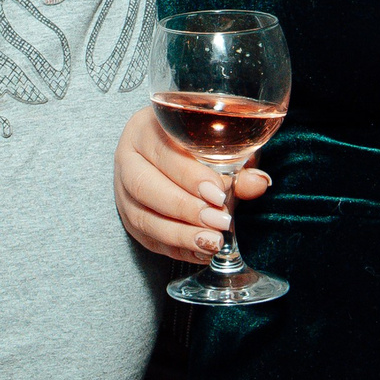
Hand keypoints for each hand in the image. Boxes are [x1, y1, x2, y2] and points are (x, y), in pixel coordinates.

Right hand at [113, 104, 271, 264]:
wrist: (170, 148)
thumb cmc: (196, 141)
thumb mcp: (220, 144)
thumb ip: (238, 162)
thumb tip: (258, 183)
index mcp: (146, 128)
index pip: (162, 151)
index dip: (189, 175)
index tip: (218, 193)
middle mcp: (128, 158)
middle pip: (144, 186)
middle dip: (184, 208)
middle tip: (219, 220)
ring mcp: (122, 190)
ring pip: (140, 217)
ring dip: (178, 234)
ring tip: (211, 242)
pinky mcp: (128, 216)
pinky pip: (146, 238)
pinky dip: (175, 249)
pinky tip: (200, 252)